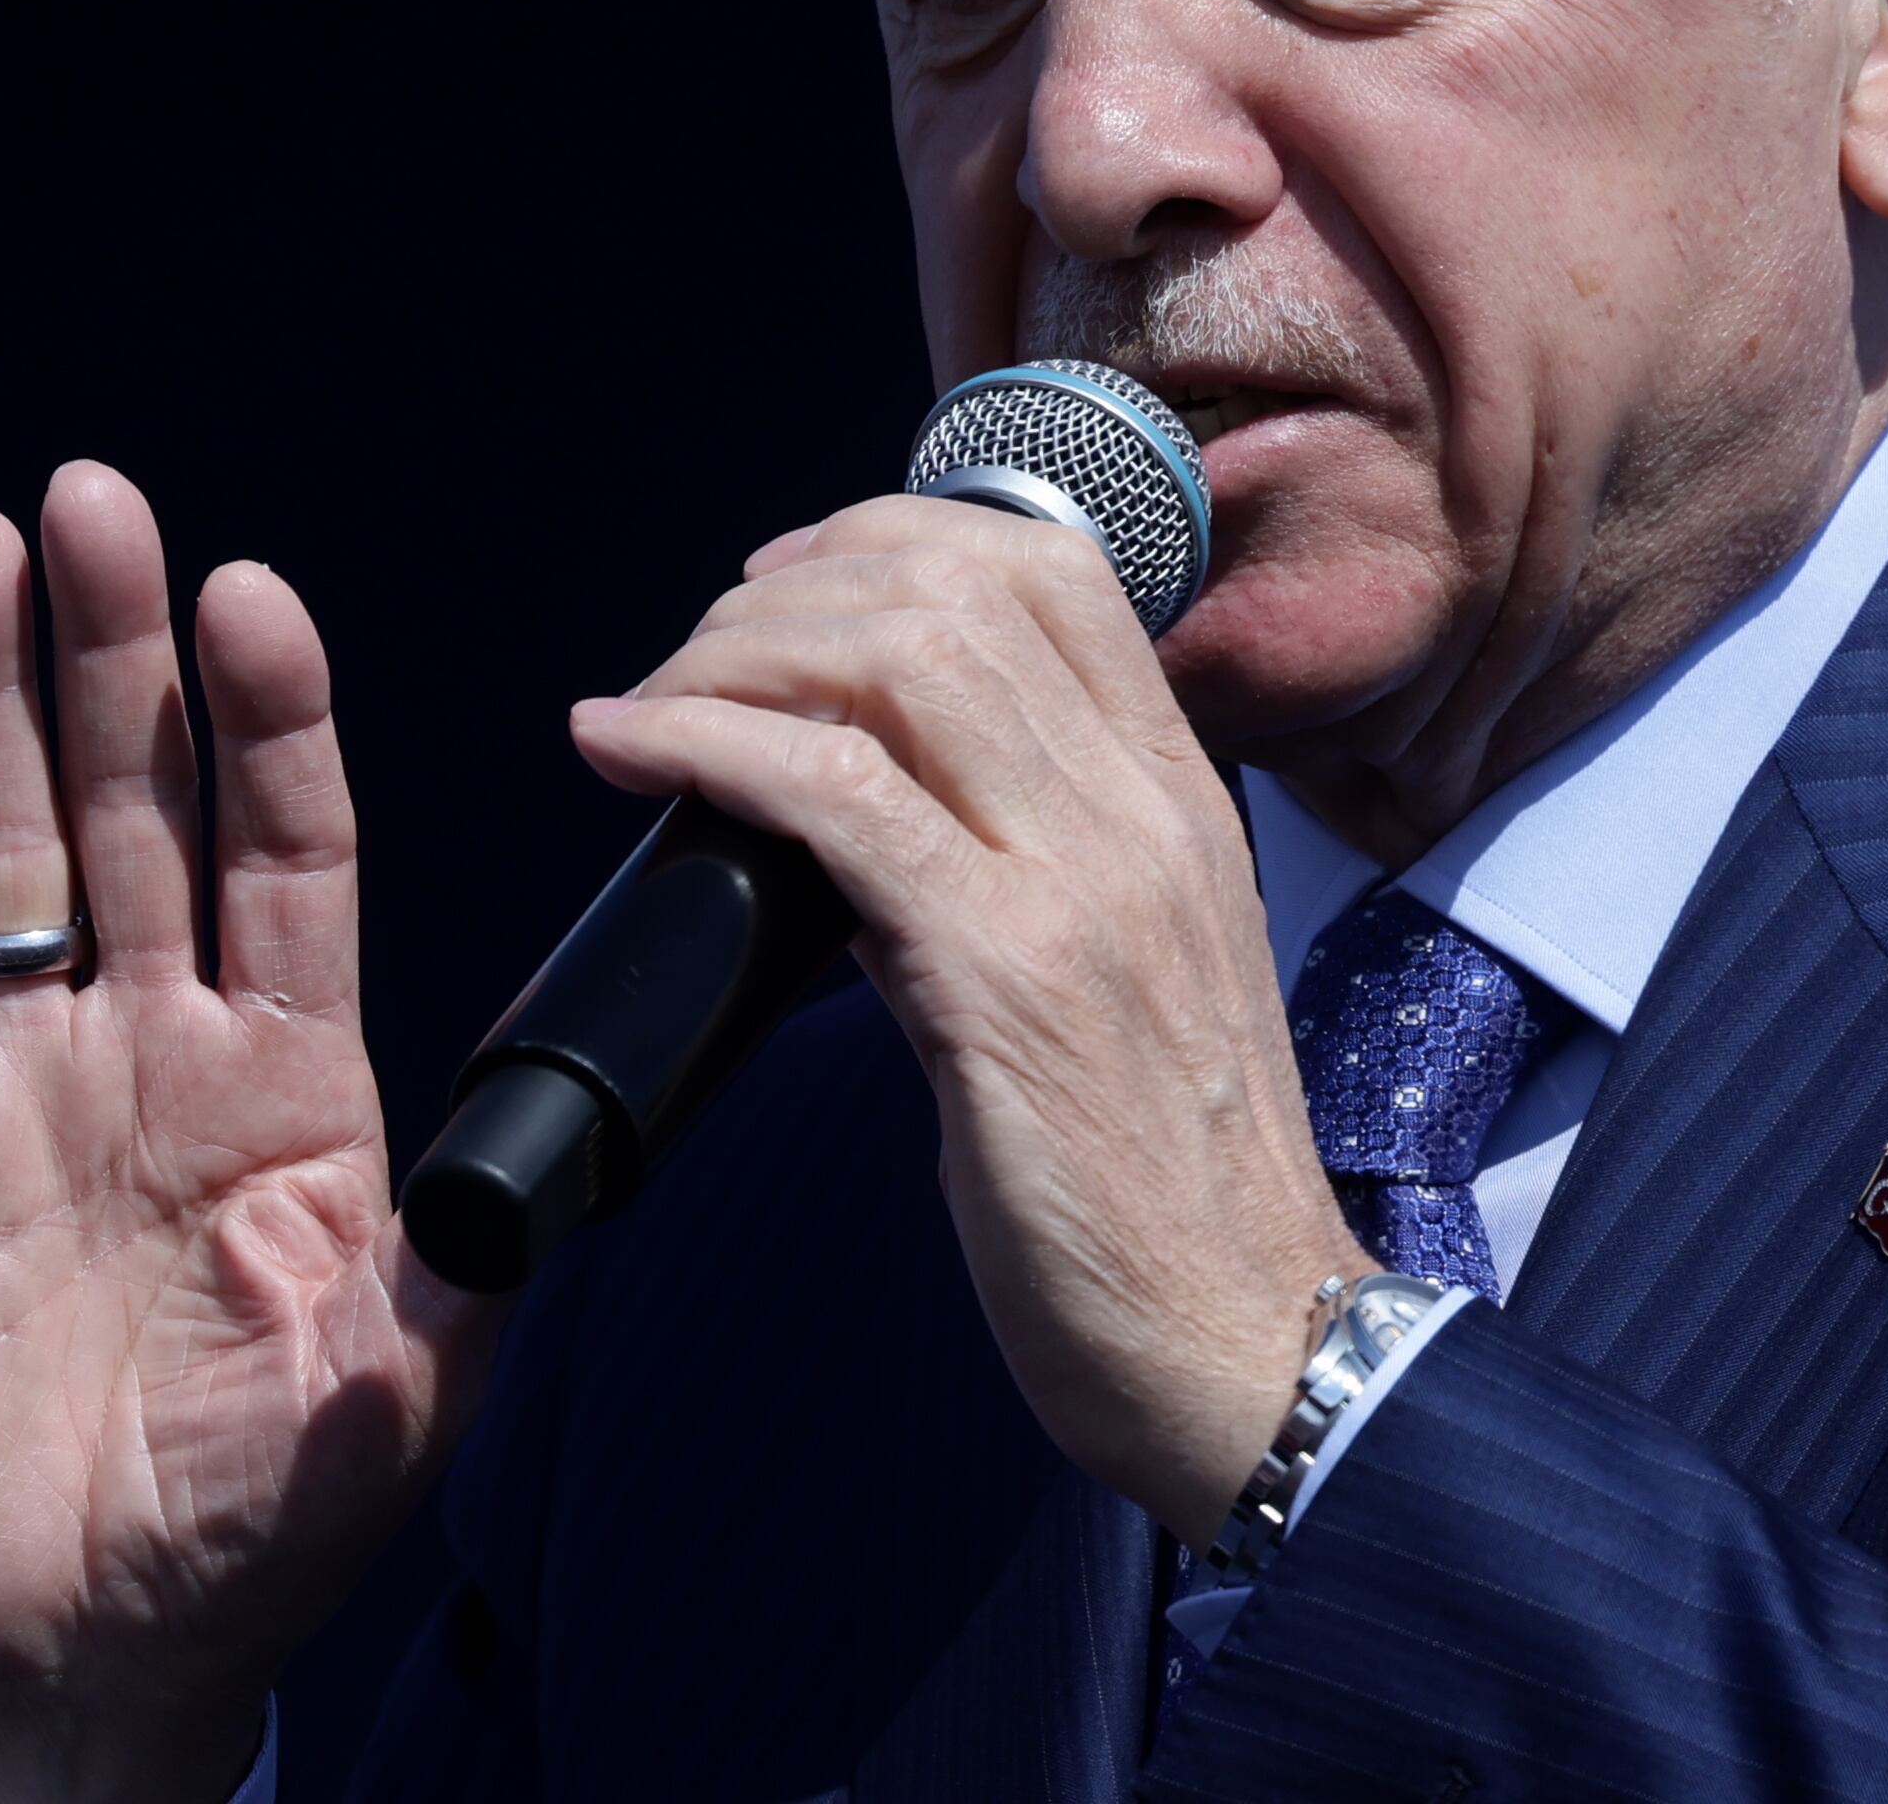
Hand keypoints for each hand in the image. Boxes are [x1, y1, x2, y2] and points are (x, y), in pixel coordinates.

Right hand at [0, 466, 496, 1803]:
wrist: (85, 1656)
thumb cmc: (259, 1528)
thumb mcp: (410, 1381)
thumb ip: (471, 1248)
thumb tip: (557, 1138)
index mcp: (296, 1080)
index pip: (286, 849)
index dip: (267, 719)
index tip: (247, 593)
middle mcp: (157, 1049)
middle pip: (137, 804)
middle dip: (116, 650)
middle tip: (95, 496)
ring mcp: (24, 1085)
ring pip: (4, 847)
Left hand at [568, 498, 1364, 1541]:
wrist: (1255, 1347)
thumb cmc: (1165, 1195)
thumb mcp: (1121, 980)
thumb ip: (1018, 874)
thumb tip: (854, 816)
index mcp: (1181, 802)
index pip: (1050, 572)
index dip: (892, 541)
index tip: (784, 593)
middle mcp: (1146, 813)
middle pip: (956, 584)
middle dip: (789, 592)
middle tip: (695, 662)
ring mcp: (1084, 886)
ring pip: (895, 658)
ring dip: (734, 656)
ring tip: (652, 709)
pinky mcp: (1007, 979)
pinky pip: (836, 796)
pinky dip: (709, 745)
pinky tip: (632, 751)